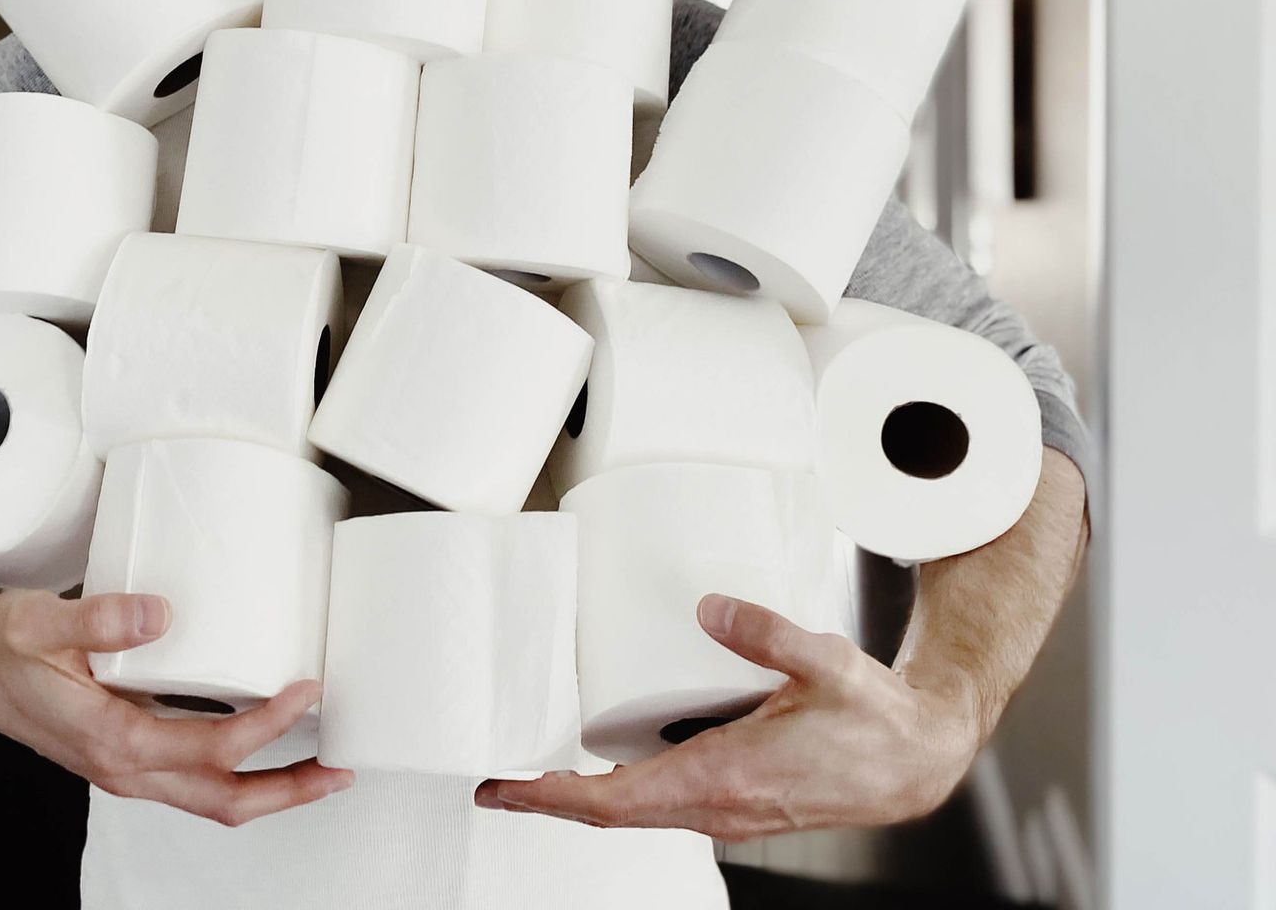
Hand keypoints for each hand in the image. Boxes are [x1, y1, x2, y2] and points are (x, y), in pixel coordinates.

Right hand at [0, 588, 352, 825]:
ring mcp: (127, 767)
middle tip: (342, 770)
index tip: (305, 692)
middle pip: (224, 800)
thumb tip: (159, 614)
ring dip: (271, 790)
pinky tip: (262, 744)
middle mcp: (125, 765)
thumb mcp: (40, 623)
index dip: (266, 726)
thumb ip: (99, 617)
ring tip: (321, 768)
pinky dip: (238, 773)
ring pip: (212, 799)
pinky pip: (194, 780)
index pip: (210, 749)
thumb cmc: (2, 645)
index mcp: (112, 739)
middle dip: (289, 791)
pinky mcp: (128, 754)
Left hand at [474, 593, 984, 837]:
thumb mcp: (825, 660)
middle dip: (553, 797)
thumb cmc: (876, 719)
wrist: (918, 760)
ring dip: (587, 794)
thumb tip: (709, 607)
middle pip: (614, 812)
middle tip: (503, 778)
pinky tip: (612, 760)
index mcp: (726, 776)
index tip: (506, 787)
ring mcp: (728, 808)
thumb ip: (765, 632)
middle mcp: (719, 803)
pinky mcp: (738, 800)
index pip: (616, 801)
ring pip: (639, 810)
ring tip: (543, 767)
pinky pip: (666, 801)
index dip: (553, 796)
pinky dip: (626, 787)